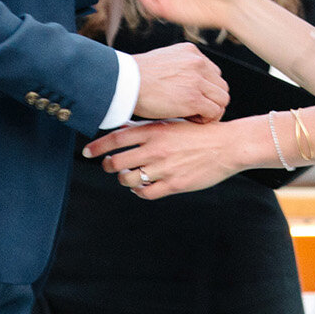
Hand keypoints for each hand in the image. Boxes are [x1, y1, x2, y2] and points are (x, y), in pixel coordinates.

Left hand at [84, 119, 241, 199]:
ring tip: (127, 175)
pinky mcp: (174, 184)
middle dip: (108, 165)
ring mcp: (164, 168)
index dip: (98, 146)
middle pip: (117, 161)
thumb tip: (122, 127)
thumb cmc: (199, 133)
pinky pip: (146, 193)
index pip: (116, 138)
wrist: (227, 145)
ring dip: (123, 179)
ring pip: (129, 179)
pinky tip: (141, 186)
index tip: (87, 151)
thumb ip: (148, 128)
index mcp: (154, 131)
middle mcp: (156, 149)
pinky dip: (139, 191)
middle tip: (108, 165)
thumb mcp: (171, 123)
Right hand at [131, 43, 227, 122]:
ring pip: (222, 99)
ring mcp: (197, 80)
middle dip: (213, 100)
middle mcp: (198, 62)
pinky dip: (206, 119)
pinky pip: (214, 112)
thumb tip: (185, 82)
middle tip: (198, 111)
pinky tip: (190, 120)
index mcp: (191, 52)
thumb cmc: (137, 77)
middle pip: (221, 86)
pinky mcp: (193, 98)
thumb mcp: (163, 61)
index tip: (196, 98)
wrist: (124, 83)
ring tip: (194, 116)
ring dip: (211, 110)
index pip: (213, 72)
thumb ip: (179, 67)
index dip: (207, 89)